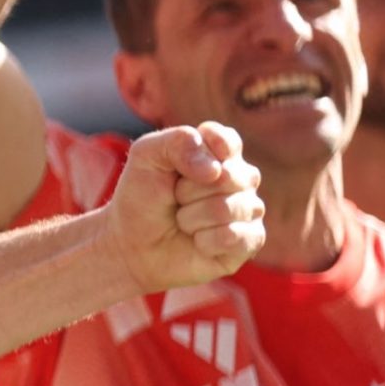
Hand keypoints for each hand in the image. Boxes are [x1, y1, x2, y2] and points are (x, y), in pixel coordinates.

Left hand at [105, 123, 264, 292]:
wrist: (133, 244)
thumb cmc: (141, 197)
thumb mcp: (146, 156)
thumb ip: (178, 142)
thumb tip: (215, 170)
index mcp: (219, 151)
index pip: (227, 141)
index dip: (204, 154)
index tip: (178, 168)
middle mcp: (240, 177)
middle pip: (227, 177)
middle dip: (187, 192)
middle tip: (175, 199)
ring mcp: (248, 208)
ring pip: (228, 209)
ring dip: (192, 218)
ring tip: (182, 221)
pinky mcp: (251, 239)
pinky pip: (234, 237)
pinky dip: (205, 241)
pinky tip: (197, 241)